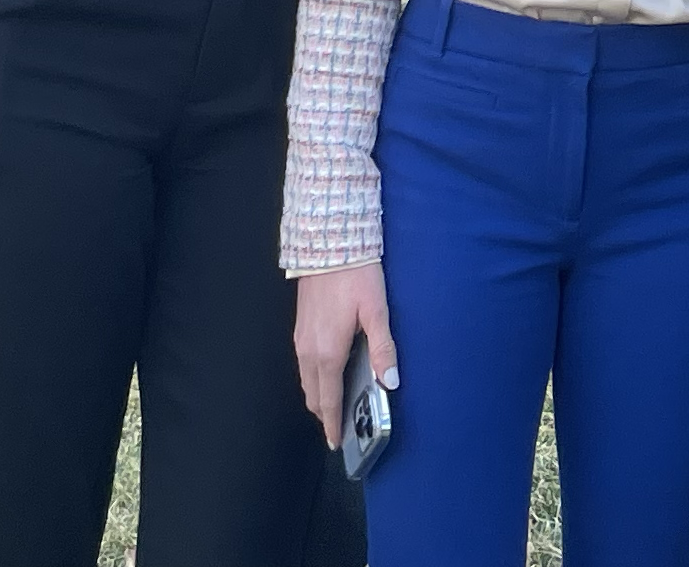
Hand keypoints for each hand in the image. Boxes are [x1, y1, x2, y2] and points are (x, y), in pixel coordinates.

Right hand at [292, 259, 395, 438]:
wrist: (327, 244)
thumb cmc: (355, 276)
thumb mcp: (376, 311)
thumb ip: (383, 348)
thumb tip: (389, 383)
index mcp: (328, 353)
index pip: (329, 400)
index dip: (333, 423)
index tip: (337, 442)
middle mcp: (309, 351)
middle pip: (314, 395)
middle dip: (325, 414)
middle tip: (340, 427)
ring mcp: (300, 340)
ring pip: (306, 380)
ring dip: (319, 397)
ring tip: (335, 406)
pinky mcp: (299, 328)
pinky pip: (303, 365)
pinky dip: (313, 379)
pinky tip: (327, 374)